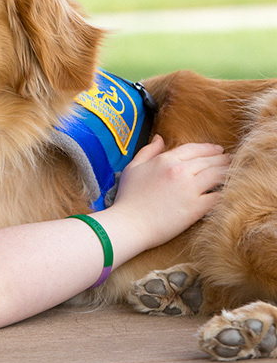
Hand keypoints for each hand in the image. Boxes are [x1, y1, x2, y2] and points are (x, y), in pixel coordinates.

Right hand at [112, 135, 230, 247]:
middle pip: (210, 160)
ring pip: (219, 174)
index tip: (218, 150)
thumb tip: (159, 138)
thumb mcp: (132, 168)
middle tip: (230, 160)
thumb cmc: (127, 198)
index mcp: (165, 160)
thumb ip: (147, 151)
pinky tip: (231, 191)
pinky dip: (227, 192)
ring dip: (228, 172)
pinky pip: (219, 195)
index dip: (209, 148)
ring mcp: (190, 188)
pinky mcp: (197, 207)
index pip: (194, 149)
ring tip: (234, 173)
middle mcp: (180, 170)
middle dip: (223, 159)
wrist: (129, 224)